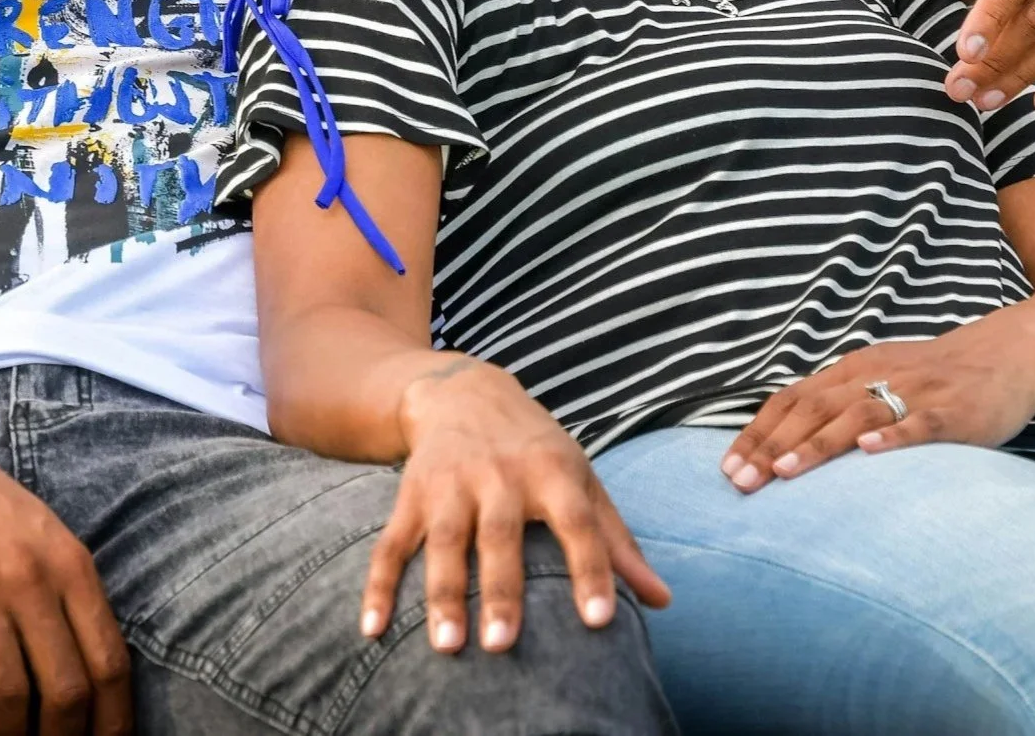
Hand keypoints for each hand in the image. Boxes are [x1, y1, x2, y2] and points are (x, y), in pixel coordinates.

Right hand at [359, 358, 669, 653]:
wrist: (463, 389)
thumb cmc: (535, 446)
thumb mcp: (581, 477)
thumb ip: (616, 540)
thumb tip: (663, 600)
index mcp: (551, 471)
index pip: (577, 522)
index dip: (591, 568)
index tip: (600, 621)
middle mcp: (500, 474)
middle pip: (500, 534)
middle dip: (501, 589)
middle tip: (503, 646)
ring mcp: (451, 482)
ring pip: (445, 540)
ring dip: (443, 592)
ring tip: (446, 645)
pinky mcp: (412, 492)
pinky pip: (392, 541)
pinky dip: (378, 585)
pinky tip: (371, 627)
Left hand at [719, 316, 1034, 491]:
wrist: (1008, 354)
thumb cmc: (933, 377)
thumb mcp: (879, 381)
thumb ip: (840, 406)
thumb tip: (789, 443)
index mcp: (850, 371)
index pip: (790, 400)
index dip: (757, 432)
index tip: (727, 467)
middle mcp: (872, 376)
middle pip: (811, 408)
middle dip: (771, 445)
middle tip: (739, 482)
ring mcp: (912, 391)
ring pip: (855, 415)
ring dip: (816, 445)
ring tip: (783, 473)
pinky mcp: (952, 410)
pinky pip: (918, 422)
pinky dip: (892, 436)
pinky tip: (868, 452)